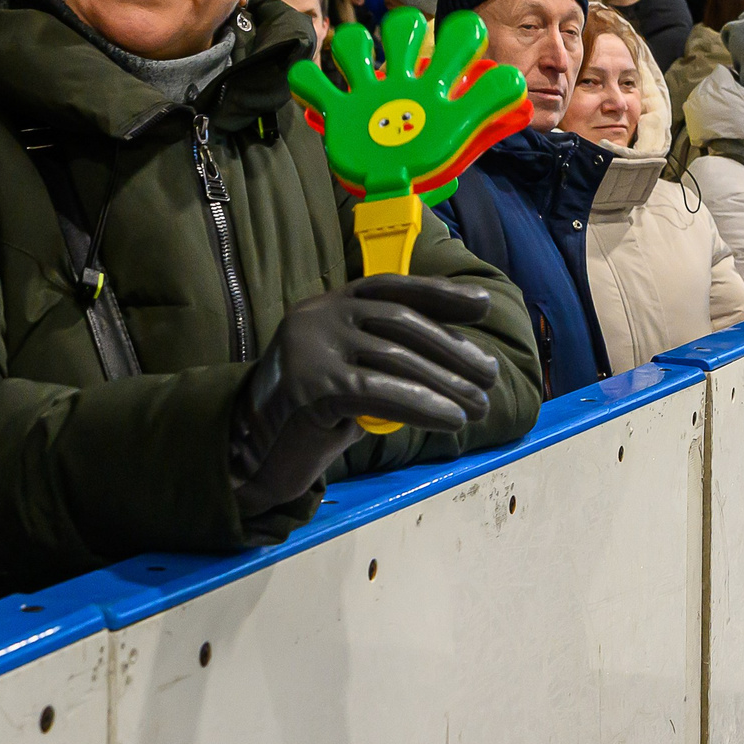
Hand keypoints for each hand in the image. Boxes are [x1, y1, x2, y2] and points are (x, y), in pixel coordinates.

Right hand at [231, 274, 500, 513]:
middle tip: (489, 377)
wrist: (253, 455)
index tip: (482, 306)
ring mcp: (311, 347)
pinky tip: (452, 421)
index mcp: (328, 303)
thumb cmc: (311, 417)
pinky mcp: (311, 386)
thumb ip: (387, 357)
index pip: (391, 287)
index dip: (440, 294)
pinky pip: (380, 392)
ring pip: (396, 359)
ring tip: (478, 406)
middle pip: (401, 323)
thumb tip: (460, 359)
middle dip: (453, 350)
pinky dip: (424, 406)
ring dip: (448, 385)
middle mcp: (318, 315)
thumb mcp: (351, 374)